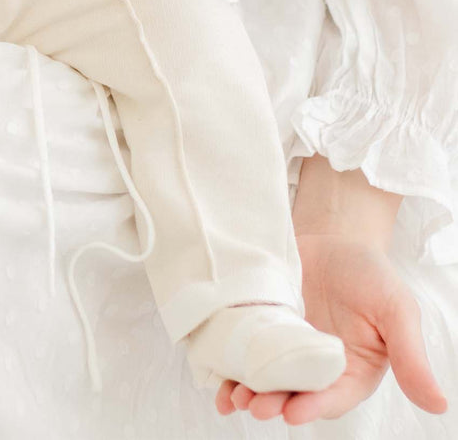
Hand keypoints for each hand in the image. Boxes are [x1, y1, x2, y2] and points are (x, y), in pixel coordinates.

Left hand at [214, 234, 447, 423]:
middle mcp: (313, 365)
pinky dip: (228, 363)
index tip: (293, 413)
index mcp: (351, 371)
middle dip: (272, 402)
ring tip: (232, 397)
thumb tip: (438, 404)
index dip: (313, 407)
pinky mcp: (259, 324)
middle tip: (254, 404)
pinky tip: (214, 372)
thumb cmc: (370, 273)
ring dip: (246, 390)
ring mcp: (282, 345)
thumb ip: (411, 357)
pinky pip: (242, 349)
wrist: (332, 236)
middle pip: (291, 392)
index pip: (331, 397)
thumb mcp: (396, 310)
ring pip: (263, 376)